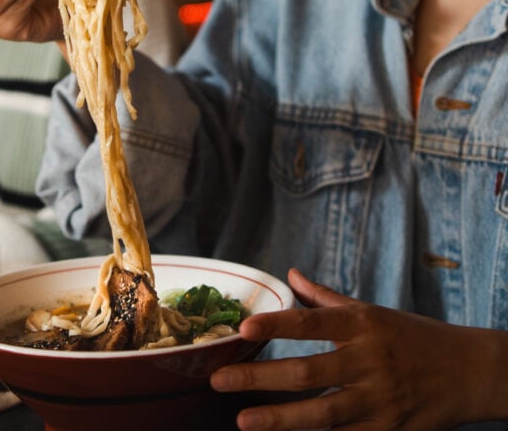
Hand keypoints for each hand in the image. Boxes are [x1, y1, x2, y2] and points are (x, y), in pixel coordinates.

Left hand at [210, 268, 499, 429]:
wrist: (470, 372)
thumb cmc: (413, 337)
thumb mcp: (372, 312)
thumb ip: (324, 299)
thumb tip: (289, 275)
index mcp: (362, 326)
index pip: (311, 323)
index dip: (277, 325)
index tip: (243, 329)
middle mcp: (369, 362)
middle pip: (308, 372)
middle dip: (260, 378)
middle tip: (220, 381)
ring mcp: (379, 400)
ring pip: (324, 413)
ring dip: (281, 419)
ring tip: (243, 421)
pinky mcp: (389, 430)